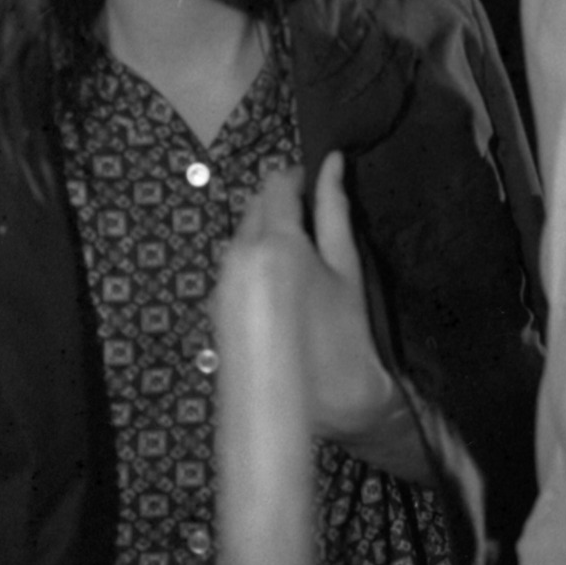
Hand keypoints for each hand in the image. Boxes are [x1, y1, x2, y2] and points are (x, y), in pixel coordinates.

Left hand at [219, 159, 428, 473]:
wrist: (324, 402)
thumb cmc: (344, 332)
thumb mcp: (347, 266)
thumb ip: (336, 210)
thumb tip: (333, 163)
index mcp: (271, 242)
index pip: (275, 185)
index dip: (298, 178)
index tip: (319, 185)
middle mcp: (237, 256)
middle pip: (254, 206)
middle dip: (282, 204)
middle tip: (316, 219)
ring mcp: (223, 282)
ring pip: (242, 235)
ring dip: (268, 231)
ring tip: (304, 253)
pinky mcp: (219, 305)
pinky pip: (235, 264)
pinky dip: (256, 259)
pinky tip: (284, 282)